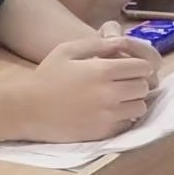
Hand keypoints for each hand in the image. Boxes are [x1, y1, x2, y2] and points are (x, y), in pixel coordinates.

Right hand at [15, 25, 158, 142]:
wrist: (30, 109)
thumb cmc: (47, 76)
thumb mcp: (67, 50)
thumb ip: (96, 44)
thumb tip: (121, 41)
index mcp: (103, 70)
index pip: (142, 68)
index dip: (140, 66)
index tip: (131, 67)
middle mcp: (110, 94)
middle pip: (144, 88)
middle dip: (138, 83)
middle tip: (125, 82)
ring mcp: (108, 116)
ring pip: (140, 108)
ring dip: (133, 101)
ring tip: (120, 98)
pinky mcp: (103, 132)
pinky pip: (128, 124)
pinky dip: (124, 118)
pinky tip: (110, 112)